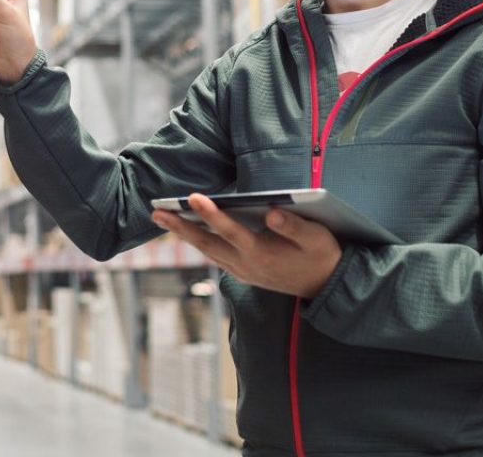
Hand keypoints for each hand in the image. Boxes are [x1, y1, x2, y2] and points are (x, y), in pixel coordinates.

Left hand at [151, 194, 342, 297]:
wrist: (326, 286)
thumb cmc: (321, 255)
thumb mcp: (316, 238)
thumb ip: (294, 226)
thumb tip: (273, 211)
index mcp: (262, 254)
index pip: (231, 231)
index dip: (211, 214)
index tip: (193, 197)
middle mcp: (247, 265)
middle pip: (207, 244)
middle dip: (180, 227)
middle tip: (156, 212)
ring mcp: (243, 271)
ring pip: (207, 251)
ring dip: (184, 234)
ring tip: (162, 217)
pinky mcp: (243, 273)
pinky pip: (215, 256)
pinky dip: (199, 243)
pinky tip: (186, 230)